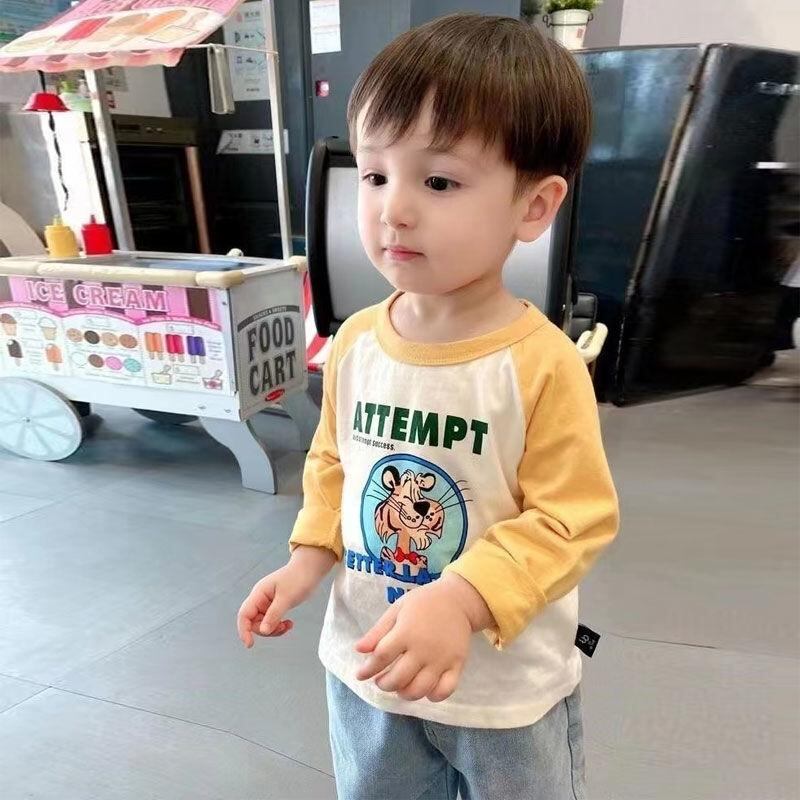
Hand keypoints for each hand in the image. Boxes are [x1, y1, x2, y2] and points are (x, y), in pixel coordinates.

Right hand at [236, 545, 335, 647]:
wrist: (311, 569)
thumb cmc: (299, 579)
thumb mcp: (287, 598)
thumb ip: (274, 615)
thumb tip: (263, 631)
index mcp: (259, 593)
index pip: (244, 614)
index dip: (244, 630)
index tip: (250, 645)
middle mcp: (260, 598)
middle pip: (253, 622)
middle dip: (266, 630)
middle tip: (283, 628)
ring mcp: (267, 602)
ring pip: (263, 623)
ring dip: (274, 629)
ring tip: (288, 625)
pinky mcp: (275, 605)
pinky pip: (271, 620)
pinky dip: (279, 625)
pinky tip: (289, 624)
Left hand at [355, 573, 493, 702]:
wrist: (457, 600)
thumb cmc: (423, 603)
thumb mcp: (397, 609)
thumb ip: (378, 631)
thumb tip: (358, 650)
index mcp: (406, 632)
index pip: (381, 657)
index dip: (368, 669)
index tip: (360, 674)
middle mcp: (423, 649)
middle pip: (399, 678)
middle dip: (384, 684)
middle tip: (381, 680)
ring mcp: (441, 659)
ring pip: (419, 689)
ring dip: (404, 693)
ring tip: (399, 687)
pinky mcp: (457, 665)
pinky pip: (445, 690)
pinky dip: (433, 696)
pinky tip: (425, 691)